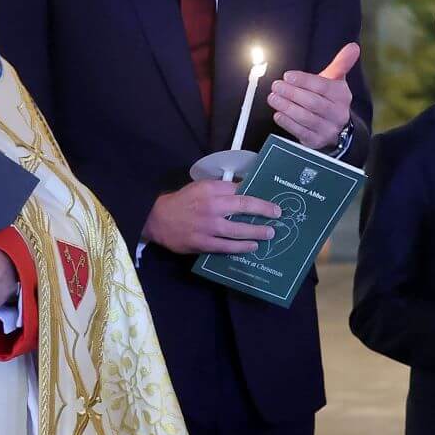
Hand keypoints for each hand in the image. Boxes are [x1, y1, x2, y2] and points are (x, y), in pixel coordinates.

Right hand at [142, 180, 281, 254]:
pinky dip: (241, 247)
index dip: (258, 196)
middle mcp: (212, 206)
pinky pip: (227, 247)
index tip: (271, 201)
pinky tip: (253, 247)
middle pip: (244, 206)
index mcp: (211, 190)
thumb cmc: (182, 201)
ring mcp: (208, 226)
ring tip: (270, 233)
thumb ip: (221, 188)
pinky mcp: (203, 243)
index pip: (240, 191)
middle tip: (278, 214)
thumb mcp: (200, 187)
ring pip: (238, 230)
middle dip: (264, 210)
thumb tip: (245, 188)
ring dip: (257, 232)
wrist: (157, 219)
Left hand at [267, 42, 359, 150]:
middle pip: (314, 103)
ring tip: (273, 98)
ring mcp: (328, 130)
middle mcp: (338, 114)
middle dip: (292, 93)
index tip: (288, 76)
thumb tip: (353, 46)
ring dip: (287, 107)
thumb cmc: (331, 99)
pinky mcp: (317, 142)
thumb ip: (341, 63)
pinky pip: (301, 132)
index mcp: (342, 96)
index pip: (323, 87)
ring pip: (306, 118)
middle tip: (276, 86)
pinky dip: (288, 123)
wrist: (338, 129)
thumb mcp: (336, 81)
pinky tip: (278, 114)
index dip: (305, 81)